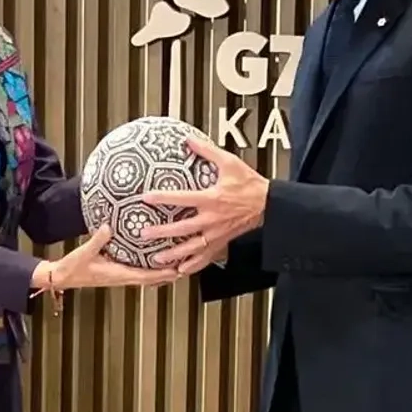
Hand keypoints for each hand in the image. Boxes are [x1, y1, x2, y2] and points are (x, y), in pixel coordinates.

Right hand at [44, 225, 178, 289]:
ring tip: (177, 263)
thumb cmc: (73, 267)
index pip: (146, 276)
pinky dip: (150, 269)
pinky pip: (138, 272)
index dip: (162, 274)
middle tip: (187, 265)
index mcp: (118, 275)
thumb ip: (98, 240)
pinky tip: (155, 260)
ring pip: (147, 277)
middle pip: (152, 279)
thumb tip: (109, 226)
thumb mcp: (85, 252)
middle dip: (169, 274)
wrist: (62, 277)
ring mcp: (120, 276)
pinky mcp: (117, 273)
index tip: (178, 269)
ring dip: (162, 273)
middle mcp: (122, 277)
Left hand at [140, 136, 268, 275]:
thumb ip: (207, 151)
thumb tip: (189, 140)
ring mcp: (216, 234)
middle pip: (182, 228)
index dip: (163, 198)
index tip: (146, 197)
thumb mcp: (229, 163)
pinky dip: (193, 265)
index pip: (182, 199)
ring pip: (192, 248)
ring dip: (174, 254)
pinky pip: (206, 257)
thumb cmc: (248, 184)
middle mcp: (212, 219)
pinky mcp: (222, 242)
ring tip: (157, 259)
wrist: (268, 203)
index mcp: (212, 199)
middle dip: (162, 232)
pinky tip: (181, 270)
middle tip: (144, 234)